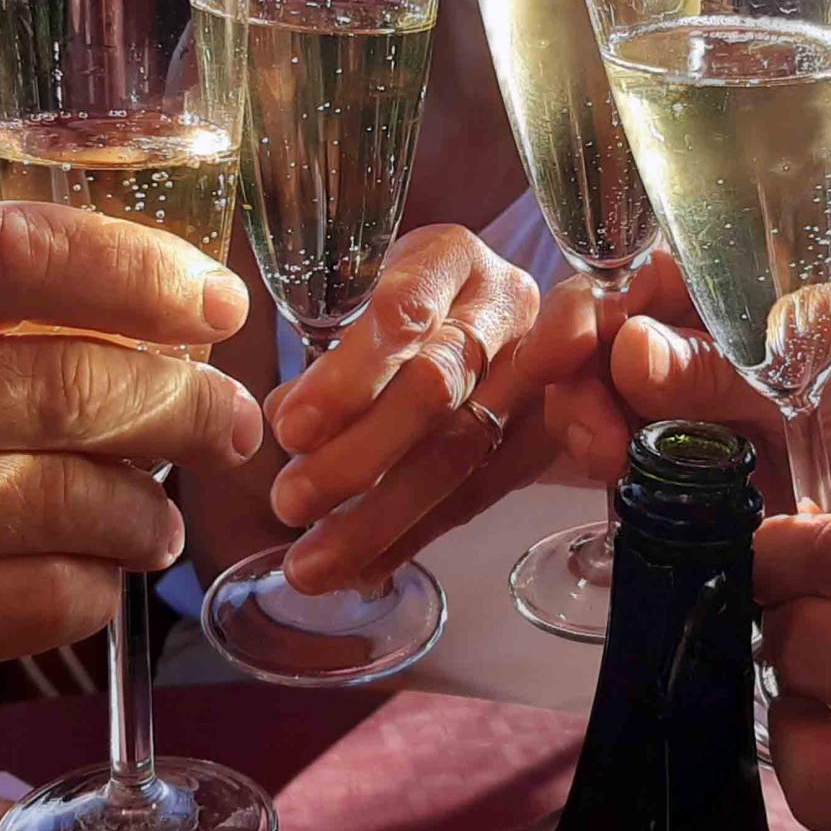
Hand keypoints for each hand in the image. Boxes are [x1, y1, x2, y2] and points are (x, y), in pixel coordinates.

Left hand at [263, 224, 553, 592]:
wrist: (509, 324)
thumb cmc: (416, 305)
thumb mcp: (370, 299)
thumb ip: (332, 355)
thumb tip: (286, 416)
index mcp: (450, 259)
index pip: (404, 311)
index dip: (349, 375)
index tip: (290, 428)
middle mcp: (504, 308)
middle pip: (437, 386)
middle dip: (359, 455)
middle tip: (288, 500)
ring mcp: (535, 375)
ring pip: (460, 450)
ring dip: (379, 516)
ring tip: (311, 563)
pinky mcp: (544, 434)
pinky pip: (480, 493)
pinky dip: (414, 535)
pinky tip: (362, 570)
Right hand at [535, 250, 830, 517]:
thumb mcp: (829, 378)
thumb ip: (727, 367)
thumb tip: (623, 347)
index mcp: (746, 283)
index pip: (631, 280)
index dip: (579, 318)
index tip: (552, 368)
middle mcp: (724, 336)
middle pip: (610, 349)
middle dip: (581, 390)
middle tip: (596, 448)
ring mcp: (724, 405)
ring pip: (621, 411)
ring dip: (598, 440)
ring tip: (613, 475)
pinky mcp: (731, 472)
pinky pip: (655, 470)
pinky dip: (630, 488)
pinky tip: (630, 511)